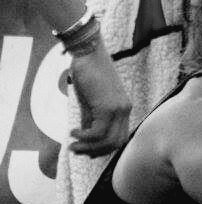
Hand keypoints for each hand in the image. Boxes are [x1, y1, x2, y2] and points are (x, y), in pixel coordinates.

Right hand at [68, 39, 130, 156]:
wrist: (88, 51)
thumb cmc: (87, 72)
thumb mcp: (90, 101)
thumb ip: (90, 119)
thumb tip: (84, 138)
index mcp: (124, 108)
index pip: (120, 137)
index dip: (105, 148)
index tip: (89, 151)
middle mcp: (125, 110)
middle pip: (116, 143)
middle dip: (97, 151)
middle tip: (78, 151)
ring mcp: (118, 109)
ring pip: (107, 140)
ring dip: (88, 147)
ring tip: (73, 145)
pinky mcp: (108, 107)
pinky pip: (97, 132)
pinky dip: (84, 137)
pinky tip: (73, 132)